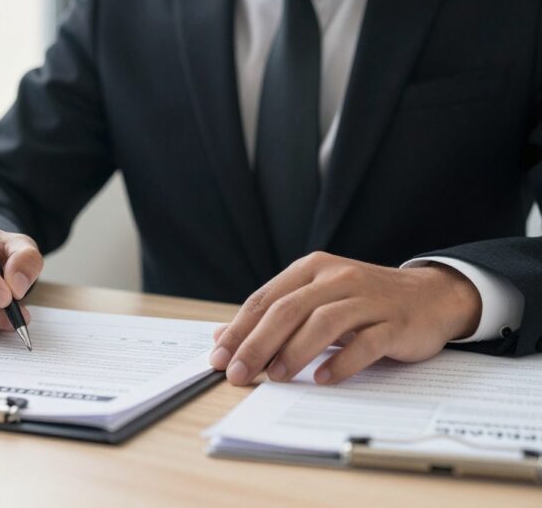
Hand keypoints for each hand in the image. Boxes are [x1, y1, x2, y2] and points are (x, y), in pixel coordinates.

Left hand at [209, 252, 481, 385]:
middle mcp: (337, 278)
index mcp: (312, 269)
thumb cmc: (364, 301)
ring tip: (276, 377)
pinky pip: (365, 343)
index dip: (239, 330)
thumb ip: (273, 315)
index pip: (265, 300)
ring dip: (295, 353)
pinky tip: (324, 379)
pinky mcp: (395, 322)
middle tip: (239, 374)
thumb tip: (224, 337)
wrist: (432, 296)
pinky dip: (342, 362)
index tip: (219, 357)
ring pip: (323, 323)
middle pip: (287, 311)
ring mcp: (368, 299)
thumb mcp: (316, 299)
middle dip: (257, 345)